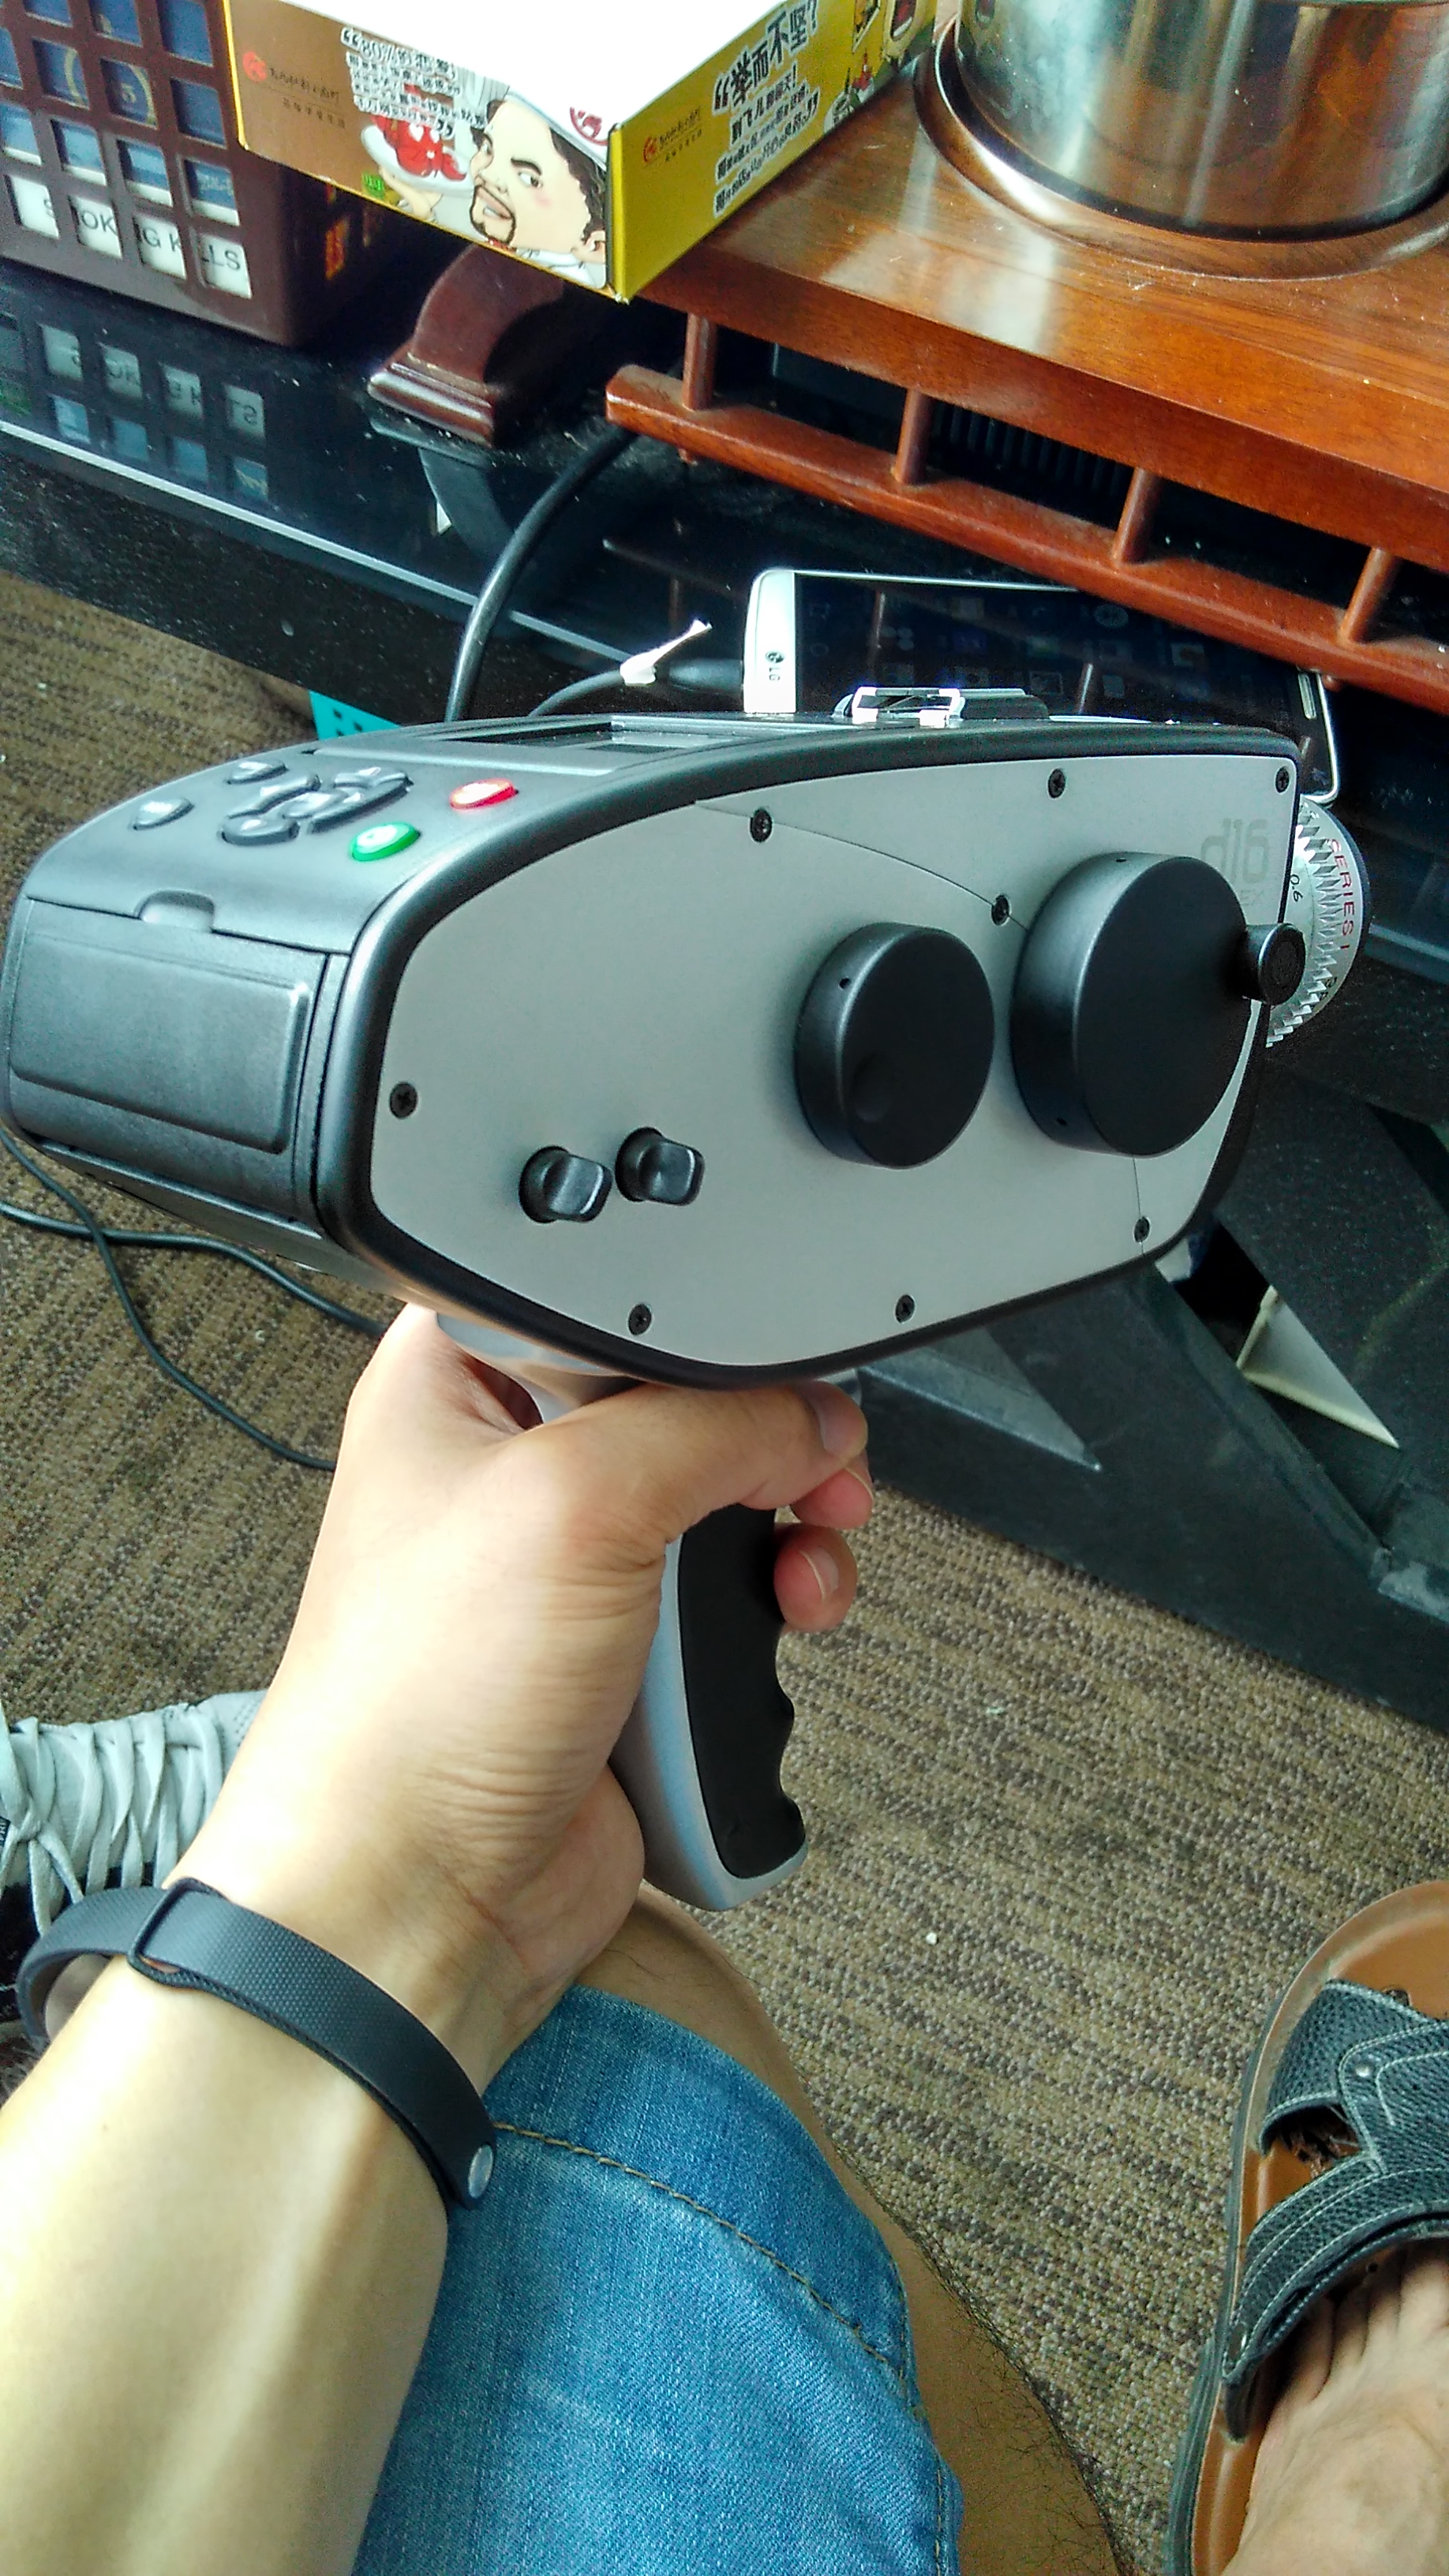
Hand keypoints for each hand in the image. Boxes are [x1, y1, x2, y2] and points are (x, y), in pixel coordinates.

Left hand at [184, 1310, 870, 2083]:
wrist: (422, 1894)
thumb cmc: (419, 1700)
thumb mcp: (577, 1499)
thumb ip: (714, 1423)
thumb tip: (810, 1412)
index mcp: (460, 1379)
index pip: (608, 1294)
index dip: (700, 1316)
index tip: (771, 1347)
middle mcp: (517, 1462)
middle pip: (692, 1398)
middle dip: (771, 1437)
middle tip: (813, 1464)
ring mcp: (576, 1563)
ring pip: (730, 1502)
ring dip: (787, 1533)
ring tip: (797, 1567)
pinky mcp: (627, 1653)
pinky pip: (734, 1601)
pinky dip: (775, 1611)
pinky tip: (781, 1623)